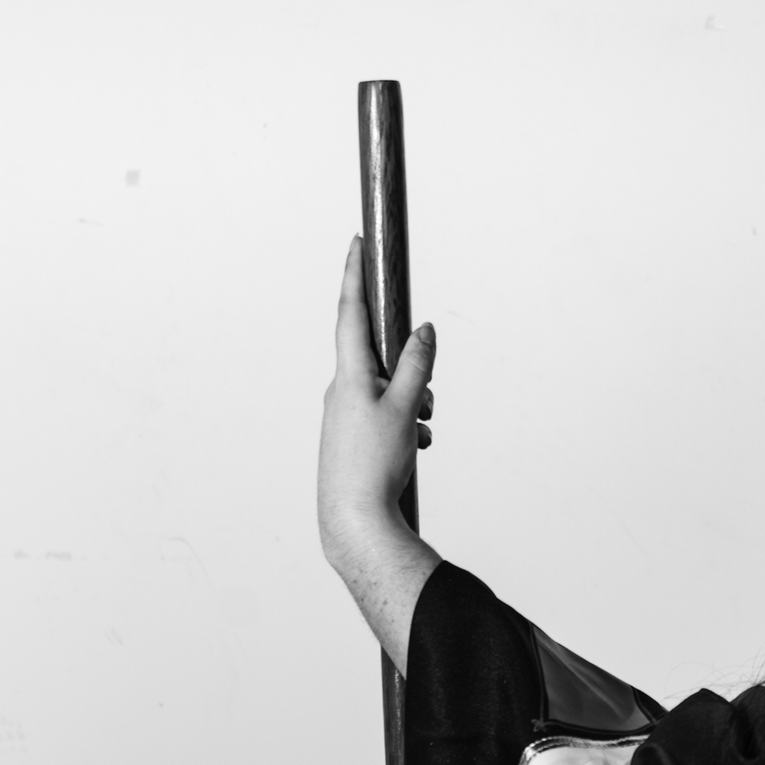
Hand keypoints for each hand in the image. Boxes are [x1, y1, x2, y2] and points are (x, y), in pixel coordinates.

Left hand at [317, 236, 441, 672]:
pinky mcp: (350, 440)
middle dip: (411, 369)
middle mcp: (339, 391)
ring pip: (387, 391)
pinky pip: (384, 418)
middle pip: (379, 357)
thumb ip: (416, 364)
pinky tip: (414, 448)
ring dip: (412, 403)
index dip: (354, 274)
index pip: (351, 311)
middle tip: (424, 397)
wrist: (353, 522)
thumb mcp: (404, 406)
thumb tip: (422, 330)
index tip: (355, 242)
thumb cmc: (374, 464)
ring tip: (422, 431)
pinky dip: (405, 424)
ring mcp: (342, 416)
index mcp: (348, 375)